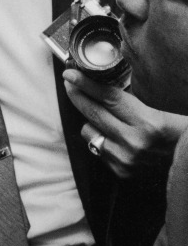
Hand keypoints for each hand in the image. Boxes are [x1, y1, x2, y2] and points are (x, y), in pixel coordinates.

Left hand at [64, 70, 187, 179]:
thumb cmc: (180, 133)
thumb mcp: (162, 111)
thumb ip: (133, 101)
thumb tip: (102, 84)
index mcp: (148, 123)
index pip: (108, 97)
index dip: (86, 83)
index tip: (71, 73)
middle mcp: (134, 142)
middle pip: (93, 113)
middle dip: (77, 95)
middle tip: (70, 82)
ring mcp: (125, 160)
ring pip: (89, 132)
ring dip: (93, 122)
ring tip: (108, 117)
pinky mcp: (121, 172)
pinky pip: (97, 148)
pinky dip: (102, 139)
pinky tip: (116, 136)